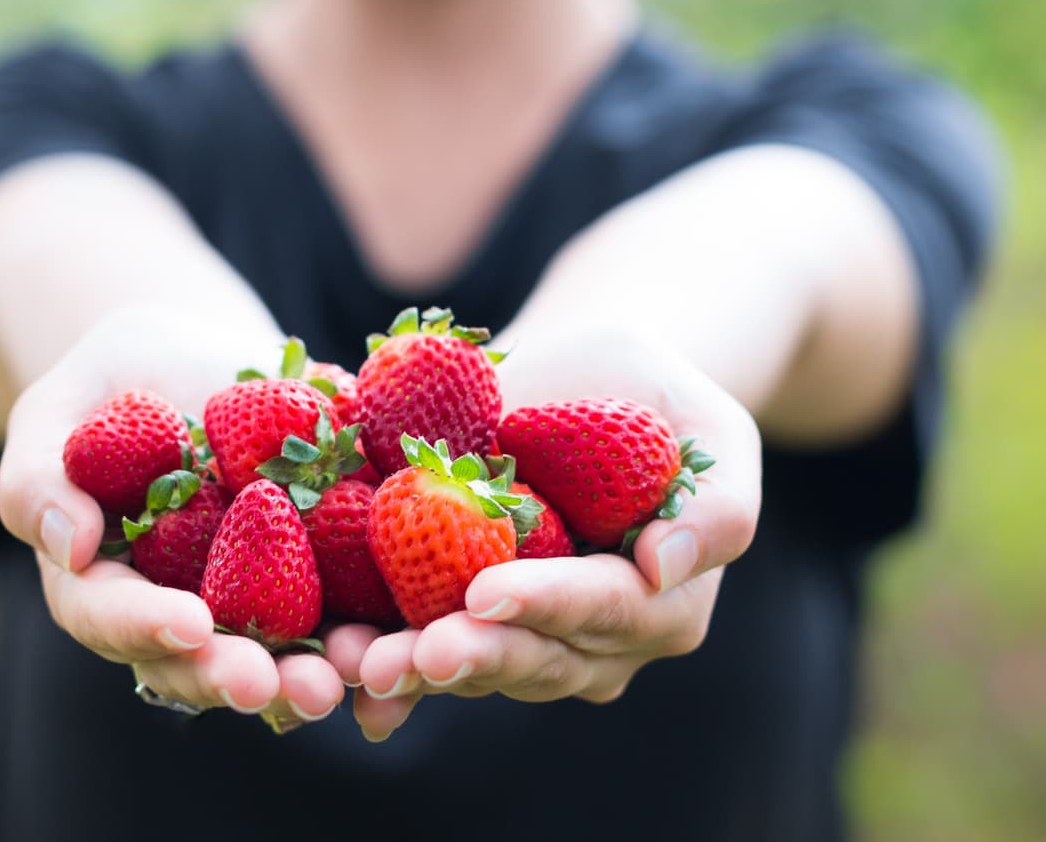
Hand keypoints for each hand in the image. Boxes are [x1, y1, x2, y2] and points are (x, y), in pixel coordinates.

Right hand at [0, 305, 349, 730]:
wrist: (200, 349)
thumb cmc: (110, 378)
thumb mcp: (58, 409)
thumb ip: (38, 476)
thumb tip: (66, 545)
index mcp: (104, 586)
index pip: (114, 619)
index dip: (149, 629)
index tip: (190, 626)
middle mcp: (179, 610)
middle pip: (200, 660)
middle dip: (240, 676)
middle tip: (278, 687)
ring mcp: (251, 597)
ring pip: (278, 655)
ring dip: (313, 673)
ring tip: (351, 677)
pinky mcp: (319, 570)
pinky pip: (346, 608)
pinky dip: (374, 627)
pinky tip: (403, 632)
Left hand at [337, 324, 761, 740]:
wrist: (576, 377)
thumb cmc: (651, 394)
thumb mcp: (709, 425)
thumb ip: (717, 504)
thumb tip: (663, 566)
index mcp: (658, 602)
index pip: (603, 609)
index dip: (544, 604)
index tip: (486, 592)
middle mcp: (589, 641)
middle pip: (530, 658)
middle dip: (467, 656)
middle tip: (410, 654)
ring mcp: (520, 638)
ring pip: (468, 665)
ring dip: (407, 668)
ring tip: (352, 661)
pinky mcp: (455, 619)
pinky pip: (416, 647)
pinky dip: (372, 656)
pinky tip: (328, 662)